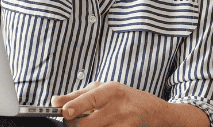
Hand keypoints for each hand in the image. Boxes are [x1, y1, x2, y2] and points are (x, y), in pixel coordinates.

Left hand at [51, 82, 207, 126]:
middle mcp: (118, 106)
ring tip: (89, 124)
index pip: (90, 98)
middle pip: (86, 123)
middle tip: (72, 122)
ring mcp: (124, 123)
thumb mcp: (104, 90)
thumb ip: (79, 95)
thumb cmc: (125, 99)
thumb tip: (55, 101)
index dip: (75, 106)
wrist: (156, 112)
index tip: (64, 111)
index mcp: (110, 90)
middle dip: (74, 126)